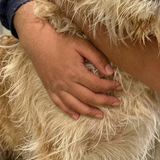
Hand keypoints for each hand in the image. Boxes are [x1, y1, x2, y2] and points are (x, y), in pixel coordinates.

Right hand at [14, 2, 121, 118]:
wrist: (40, 44)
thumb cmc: (62, 43)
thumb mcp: (82, 45)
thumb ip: (97, 58)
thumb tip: (110, 71)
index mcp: (76, 72)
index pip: (97, 84)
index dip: (110, 87)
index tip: (119, 87)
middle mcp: (66, 84)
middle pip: (89, 98)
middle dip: (104, 101)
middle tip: (116, 103)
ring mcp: (57, 88)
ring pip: (75, 105)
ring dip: (89, 111)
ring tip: (100, 115)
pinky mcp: (50, 90)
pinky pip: (60, 105)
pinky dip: (70, 111)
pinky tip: (77, 115)